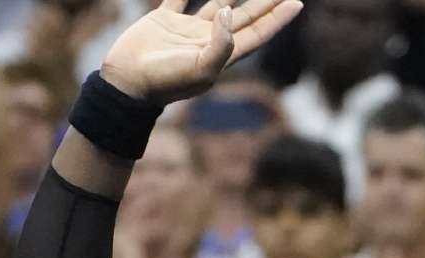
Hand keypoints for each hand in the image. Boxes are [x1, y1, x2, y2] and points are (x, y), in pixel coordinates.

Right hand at [99, 0, 301, 104]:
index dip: (277, 19)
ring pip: (217, 2)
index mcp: (221, 55)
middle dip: (264, 2)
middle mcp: (208, 40)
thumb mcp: (201, 70)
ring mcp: (186, 30)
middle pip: (244, 16)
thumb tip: (227, 12)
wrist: (127, 83)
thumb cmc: (165, 82)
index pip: (257, 33)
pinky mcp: (164, 20)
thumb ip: (221, 43)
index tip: (296, 2)